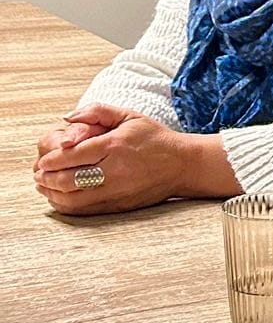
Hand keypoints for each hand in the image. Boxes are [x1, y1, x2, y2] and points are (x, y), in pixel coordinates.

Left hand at [33, 113, 198, 214]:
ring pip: (73, 198)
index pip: (71, 155)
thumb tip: (67, 117)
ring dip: (52, 194)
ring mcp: (116, 191)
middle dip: (47, 178)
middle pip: (67, 179)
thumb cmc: (154, 138)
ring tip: (44, 187)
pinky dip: (66, 206)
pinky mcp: (119, 205)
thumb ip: (97, 112)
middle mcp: (114, 170)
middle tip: (38, 174)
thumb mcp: (129, 115)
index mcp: (114, 146)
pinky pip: (85, 210)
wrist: (183, 165)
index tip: (43, 161)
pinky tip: (59, 199)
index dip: (51, 160)